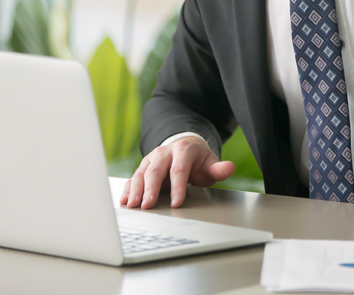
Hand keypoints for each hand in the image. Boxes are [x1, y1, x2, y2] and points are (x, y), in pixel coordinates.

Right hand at [120, 136, 235, 209]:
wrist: (184, 147)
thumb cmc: (198, 161)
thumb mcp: (210, 163)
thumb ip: (218, 169)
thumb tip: (229, 168)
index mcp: (183, 150)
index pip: (179, 170)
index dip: (177, 187)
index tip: (176, 203)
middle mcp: (164, 152)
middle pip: (155, 171)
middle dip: (151, 189)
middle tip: (148, 206)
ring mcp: (151, 159)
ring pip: (141, 174)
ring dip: (135, 190)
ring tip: (132, 205)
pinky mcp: (143, 167)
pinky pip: (133, 177)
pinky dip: (127, 189)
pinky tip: (124, 200)